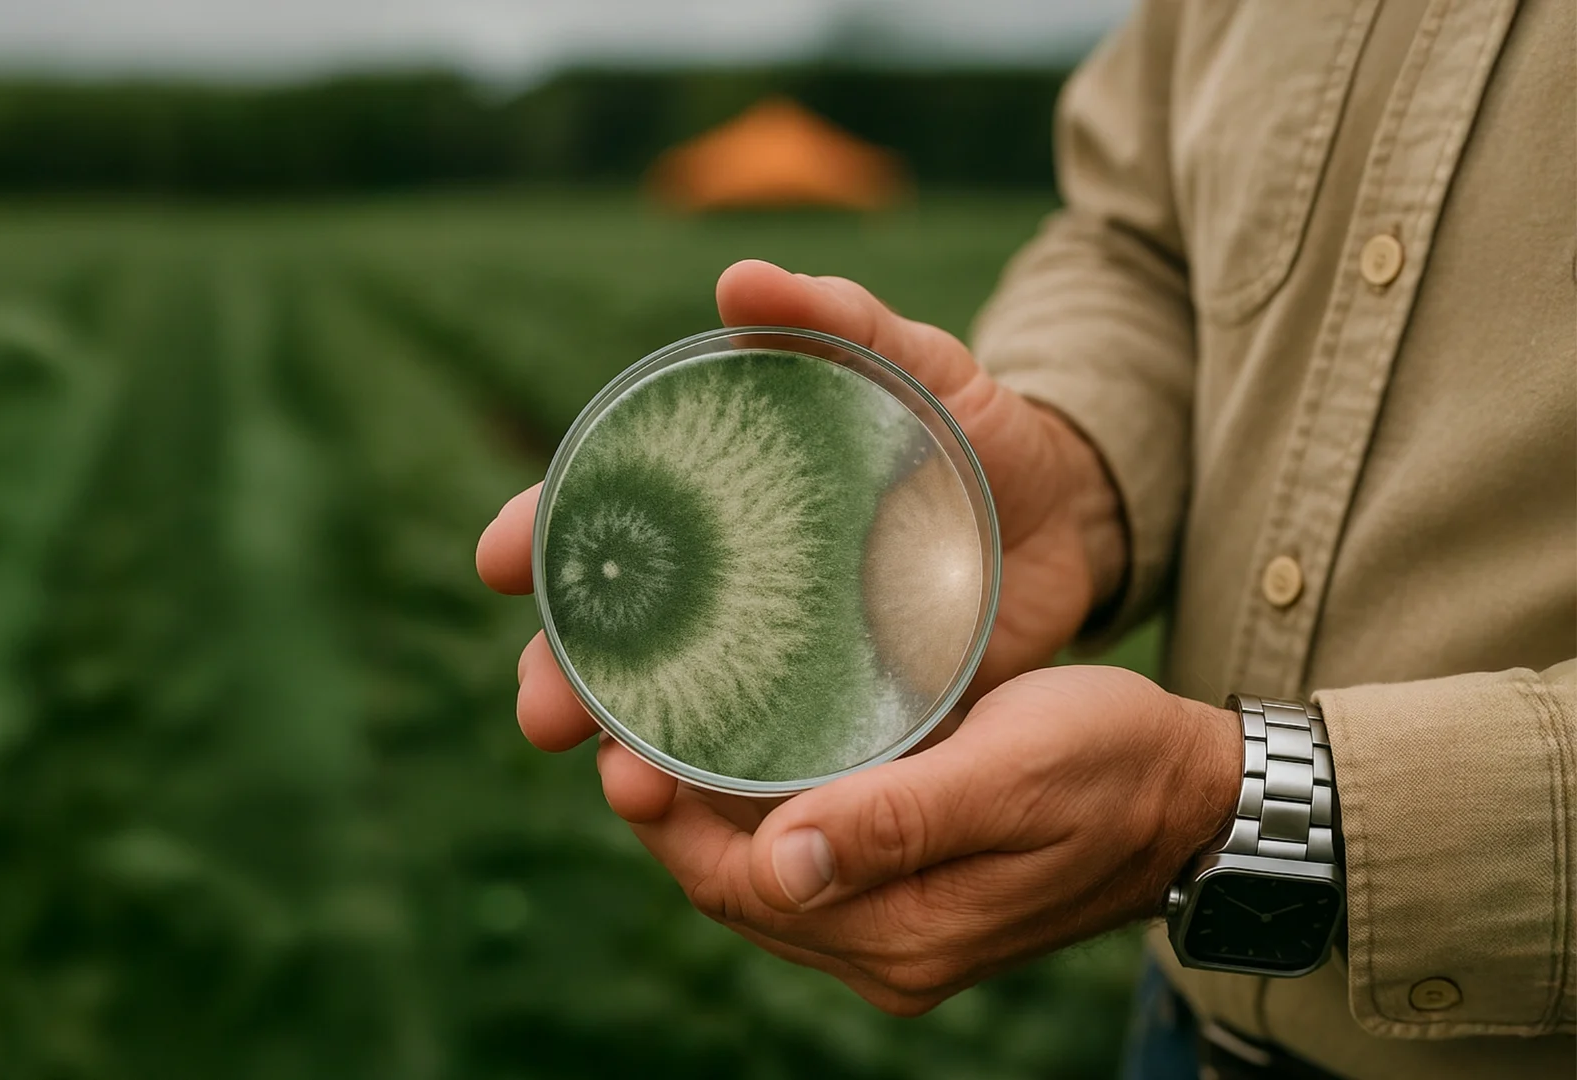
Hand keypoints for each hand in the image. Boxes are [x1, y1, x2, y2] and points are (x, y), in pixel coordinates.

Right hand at [478, 260, 1128, 819]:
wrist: (1074, 524)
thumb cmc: (973, 429)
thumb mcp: (911, 363)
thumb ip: (837, 318)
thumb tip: (736, 278)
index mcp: (717, 502)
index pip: (598, 517)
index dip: (535, 533)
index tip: (496, 556)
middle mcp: (726, 591)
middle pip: (611, 641)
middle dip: (559, 676)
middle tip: (541, 715)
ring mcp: (775, 667)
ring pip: (670, 719)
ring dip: (627, 755)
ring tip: (620, 785)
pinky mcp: (836, 729)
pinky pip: (766, 773)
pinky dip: (726, 802)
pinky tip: (704, 823)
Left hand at [626, 667, 1240, 1014]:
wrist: (1200, 799)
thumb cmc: (1116, 763)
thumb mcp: (1014, 773)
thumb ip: (899, 822)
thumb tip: (781, 863)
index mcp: (904, 931)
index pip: (738, 887)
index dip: (667, 819)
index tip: (618, 741)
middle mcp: (889, 950)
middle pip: (735, 889)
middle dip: (669, 813)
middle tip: (618, 720)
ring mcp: (899, 931)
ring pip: (762, 878)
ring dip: (707, 813)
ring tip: (662, 724)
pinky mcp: (913, 898)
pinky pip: (805, 864)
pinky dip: (759, 813)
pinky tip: (740, 749)